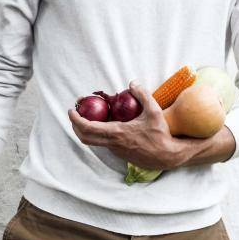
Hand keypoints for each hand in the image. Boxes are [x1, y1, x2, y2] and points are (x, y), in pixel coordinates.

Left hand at [68, 80, 188, 169]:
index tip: (72, 110)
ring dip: (86, 129)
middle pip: (84, 137)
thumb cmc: (161, 134)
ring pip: (93, 141)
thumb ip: (143, 95)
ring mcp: (114, 150)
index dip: (76, 119)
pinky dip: (98, 133)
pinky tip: (104, 122)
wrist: (166, 156)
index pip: (88, 128)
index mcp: (116, 133)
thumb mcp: (154, 111)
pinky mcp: (119, 153)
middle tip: (75, 112)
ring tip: (88, 115)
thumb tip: (132, 83)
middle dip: (75, 125)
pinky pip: (103, 142)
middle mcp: (112, 143)